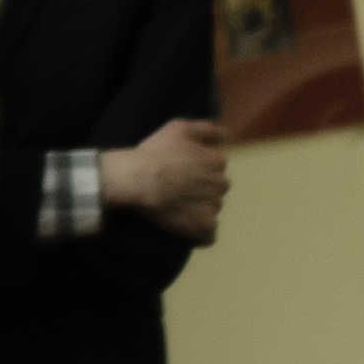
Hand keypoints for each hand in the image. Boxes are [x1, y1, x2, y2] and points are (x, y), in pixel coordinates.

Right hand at [101, 117, 229, 243]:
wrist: (137, 180)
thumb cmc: (155, 153)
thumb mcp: (179, 128)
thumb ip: (206, 129)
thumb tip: (225, 134)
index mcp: (216, 161)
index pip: (215, 167)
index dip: (197, 169)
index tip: (180, 172)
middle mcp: (221, 184)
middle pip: (215, 189)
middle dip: (201, 190)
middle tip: (176, 190)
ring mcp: (214, 207)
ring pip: (211, 210)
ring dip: (198, 210)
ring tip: (175, 208)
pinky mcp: (204, 227)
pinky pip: (207, 235)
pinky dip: (198, 233)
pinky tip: (183, 227)